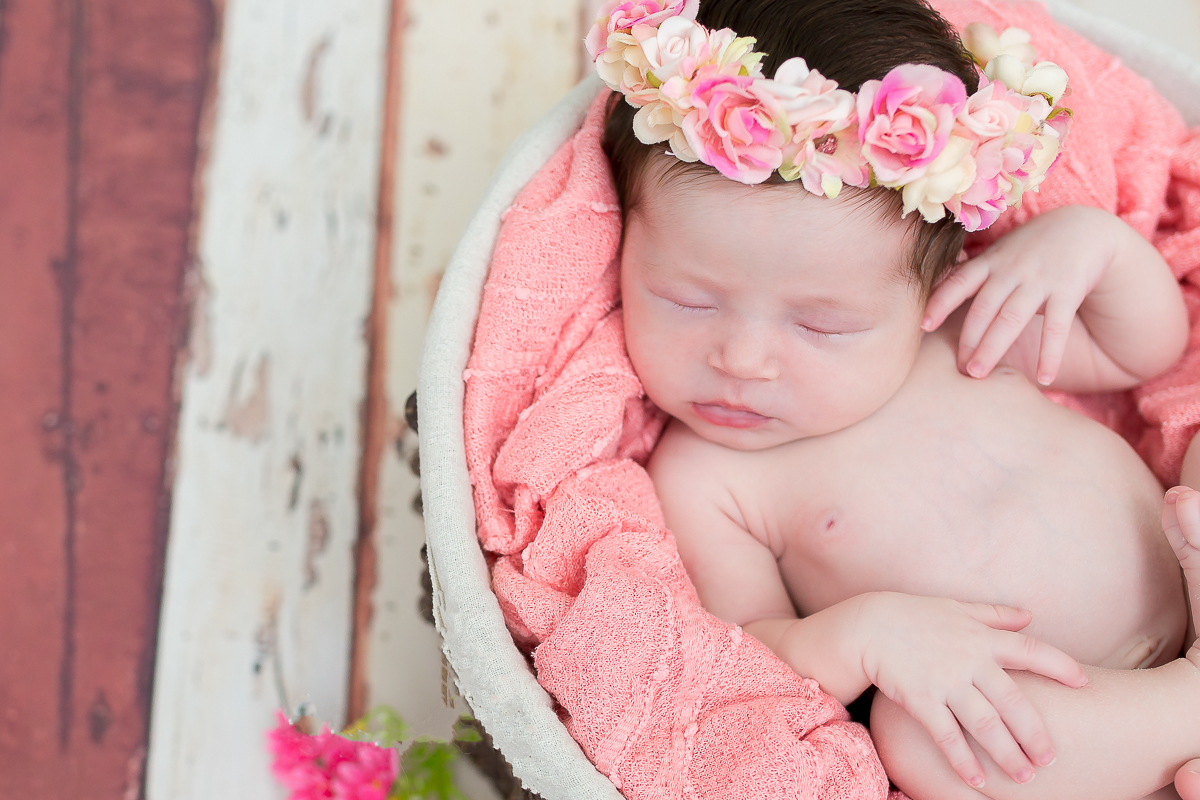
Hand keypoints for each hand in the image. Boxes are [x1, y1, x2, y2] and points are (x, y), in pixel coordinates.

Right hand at [858, 592, 1087, 788]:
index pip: (1031, 651)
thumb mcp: (956, 608)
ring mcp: (945, 681)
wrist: (869, 625)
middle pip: (1013, 702)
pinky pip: (947, 735)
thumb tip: (1030, 616)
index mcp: (981, 638)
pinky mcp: (921, 699)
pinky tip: (978, 780)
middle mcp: (969, 661)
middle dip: (1035, 733)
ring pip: (985, 725)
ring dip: (1007, 754)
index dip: (1060, 665)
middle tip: (1051, 759)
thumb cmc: (914, 615)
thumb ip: (994, 614)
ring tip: (1025, 777)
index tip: (1084, 683)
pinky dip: (963, 759)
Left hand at [922, 206, 1117, 385]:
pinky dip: (1050, 354)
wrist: (1084, 227)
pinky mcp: (1068, 289)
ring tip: (977, 375)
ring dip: (993, 347)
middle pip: (983, 308)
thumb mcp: (999, 255)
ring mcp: (1039, 279)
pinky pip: (1057, 326)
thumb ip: (971, 275)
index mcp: (990, 262)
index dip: (940, 303)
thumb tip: (932, 296)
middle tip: (956, 369)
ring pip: (1011, 317)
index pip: (959, 282)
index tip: (923, 327)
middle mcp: (1011, 271)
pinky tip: (1045, 379)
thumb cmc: (1029, 249)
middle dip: (967, 339)